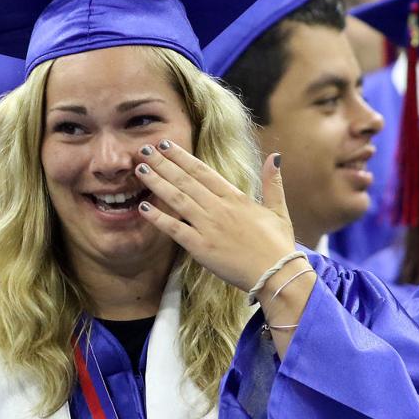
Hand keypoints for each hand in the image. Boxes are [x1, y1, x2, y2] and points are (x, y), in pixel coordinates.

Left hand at [134, 139, 295, 292]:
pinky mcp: (201, 247)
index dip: (182, 157)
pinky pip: (175, 229)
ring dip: (157, 183)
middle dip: (163, 164)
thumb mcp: (278, 210)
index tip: (165, 145)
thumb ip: (273, 182)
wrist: (276, 273)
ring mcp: (208, 227)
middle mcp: (218, 208)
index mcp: (235, 197)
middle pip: (185, 181)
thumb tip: (275, 156)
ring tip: (140, 169)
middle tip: (144, 150)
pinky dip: (158, 218)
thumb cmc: (278, 244)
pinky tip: (143, 207)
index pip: (203, 171)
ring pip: (177, 199)